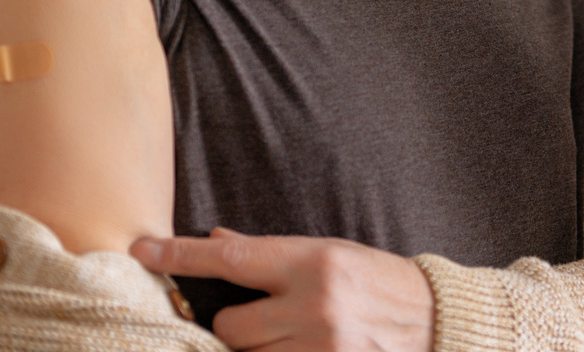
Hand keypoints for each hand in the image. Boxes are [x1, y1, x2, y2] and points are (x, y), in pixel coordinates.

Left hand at [131, 229, 433, 351]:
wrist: (440, 322)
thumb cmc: (383, 284)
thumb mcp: (333, 256)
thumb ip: (273, 256)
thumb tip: (217, 242)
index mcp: (316, 262)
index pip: (232, 258)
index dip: (181, 255)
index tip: (142, 249)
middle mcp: (317, 306)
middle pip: (230, 325)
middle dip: (235, 325)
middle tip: (263, 318)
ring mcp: (323, 347)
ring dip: (256, 350)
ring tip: (290, 335)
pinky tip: (297, 345)